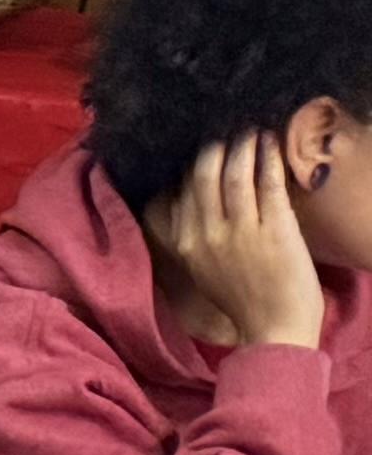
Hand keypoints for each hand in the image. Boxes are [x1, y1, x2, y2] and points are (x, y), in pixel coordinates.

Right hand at [153, 131, 331, 353]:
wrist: (275, 329)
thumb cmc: (243, 300)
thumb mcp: (204, 269)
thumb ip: (195, 236)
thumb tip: (192, 199)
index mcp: (184, 245)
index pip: (179, 192)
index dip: (189, 163)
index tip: (199, 143)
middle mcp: (205, 235)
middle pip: (202, 176)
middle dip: (214, 146)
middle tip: (226, 125)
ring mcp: (239, 232)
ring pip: (235, 175)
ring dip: (244, 145)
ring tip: (251, 127)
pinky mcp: (274, 230)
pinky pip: (268, 184)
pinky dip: (270, 158)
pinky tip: (272, 143)